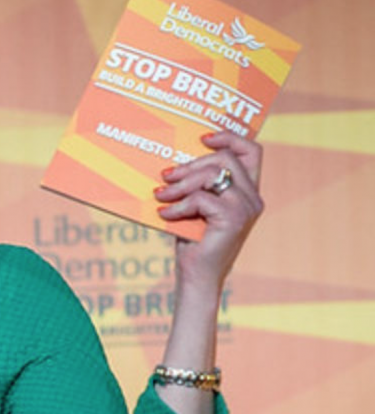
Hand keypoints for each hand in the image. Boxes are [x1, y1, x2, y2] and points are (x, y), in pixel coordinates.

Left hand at [155, 131, 264, 291]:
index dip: (229, 137)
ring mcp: (245, 208)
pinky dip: (178, 205)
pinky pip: (201, 198)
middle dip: (191, 163)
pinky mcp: (233, 220)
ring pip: (213, 175)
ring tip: (161, 195)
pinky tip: (165, 215)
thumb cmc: (192, 239)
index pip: (252, 151)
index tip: (203, 138)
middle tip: (166, 175)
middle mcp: (252, 197)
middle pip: (225, 159)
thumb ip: (197, 184)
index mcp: (247, 191)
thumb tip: (173, 160)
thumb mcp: (195, 205)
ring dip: (180, 184)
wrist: (197, 275)